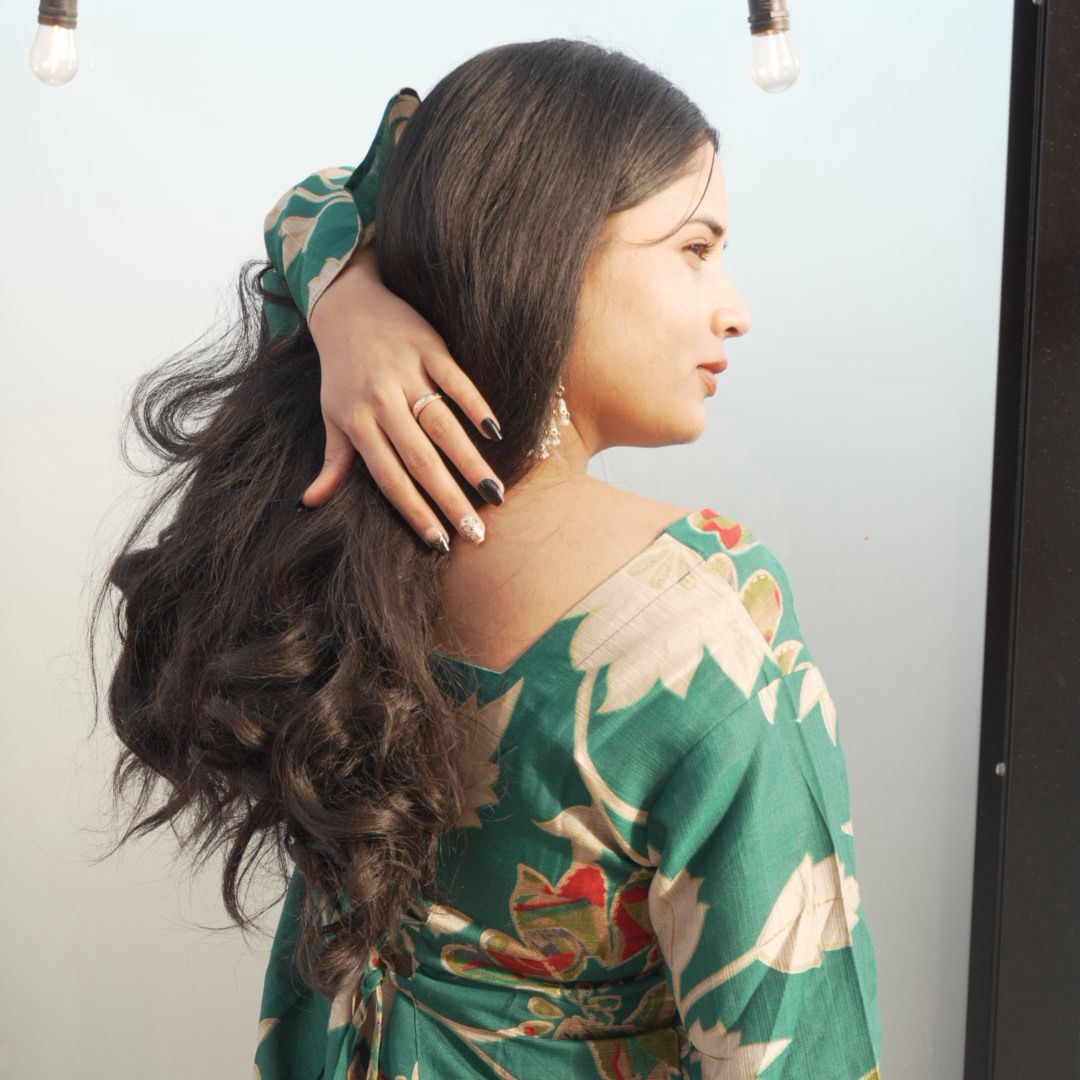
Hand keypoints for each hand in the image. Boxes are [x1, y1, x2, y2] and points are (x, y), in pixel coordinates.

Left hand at [300, 245, 504, 547]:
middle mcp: (381, 402)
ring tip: (494, 493)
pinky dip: (474, 404)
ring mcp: (406, 373)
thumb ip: (333, 461)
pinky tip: (495, 432)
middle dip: (449, 499)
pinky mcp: (429, 347)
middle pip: (420, 460)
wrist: (346, 304)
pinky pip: (455, 380)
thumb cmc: (341, 370)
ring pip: (441, 425)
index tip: (441, 543)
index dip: (415, 513)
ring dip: (470, 461)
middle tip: (477, 532)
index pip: (389, 479)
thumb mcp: (331, 415)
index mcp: (357, 424)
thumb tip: (310, 503)